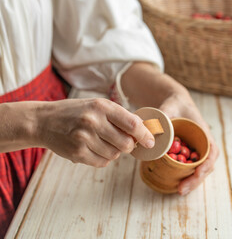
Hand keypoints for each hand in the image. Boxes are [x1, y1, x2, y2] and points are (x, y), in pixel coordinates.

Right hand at [35, 98, 154, 166]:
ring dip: (115, 152)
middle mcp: (93, 122)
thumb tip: (143, 129)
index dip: (145, 135)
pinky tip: (95, 148)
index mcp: (101, 107)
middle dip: (129, 146)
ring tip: (103, 142)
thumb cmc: (76, 112)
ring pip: (115, 155)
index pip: (132, 124)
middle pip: (126, 144)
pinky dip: (104, 158)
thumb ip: (119, 116)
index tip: (150, 142)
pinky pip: (103, 162)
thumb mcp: (97, 105)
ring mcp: (84, 138)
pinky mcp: (77, 153)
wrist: (45, 121)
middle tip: (124, 142)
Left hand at [159, 92, 219, 195]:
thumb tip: (149, 131)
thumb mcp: (170, 107)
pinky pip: (186, 166)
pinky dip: (182, 175)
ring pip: (196, 169)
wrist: (174, 103)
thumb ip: (162, 116)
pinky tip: (173, 182)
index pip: (212, 152)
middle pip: (205, 166)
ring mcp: (193, 149)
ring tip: (179, 190)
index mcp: (203, 133)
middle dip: (196, 180)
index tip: (197, 173)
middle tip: (181, 189)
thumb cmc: (175, 103)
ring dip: (190, 181)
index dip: (206, 165)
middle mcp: (201, 144)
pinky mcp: (185, 153)